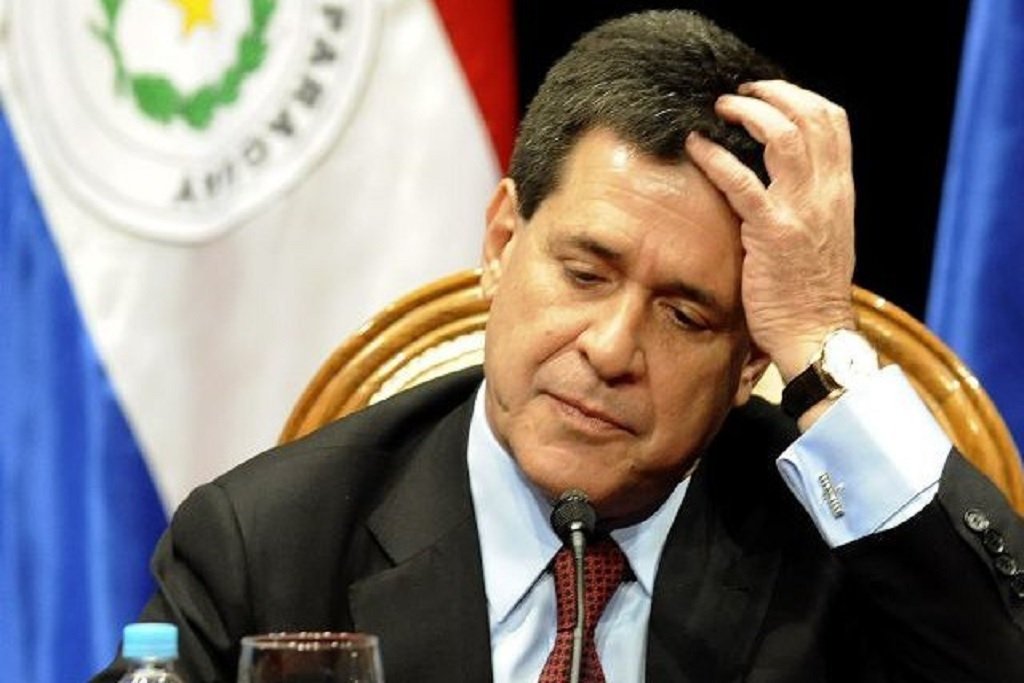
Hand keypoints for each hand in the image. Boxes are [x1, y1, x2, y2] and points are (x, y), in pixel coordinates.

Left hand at [685, 80, 855, 381]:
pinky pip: (742, 182)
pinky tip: (695, 145)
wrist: (816, 334)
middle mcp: (827, 193)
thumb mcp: (822, 235)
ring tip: (718, 108)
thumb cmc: (809, 291)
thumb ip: (808, 201)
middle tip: (736, 93)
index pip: (833, 121)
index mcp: (839, 191)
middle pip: (810, 116)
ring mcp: (802, 210)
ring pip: (783, 136)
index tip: (766, 92)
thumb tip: (779, 175)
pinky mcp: (773, 233)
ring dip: (747, 113)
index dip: (798, 95)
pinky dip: (716, 158)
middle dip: (772, 93)